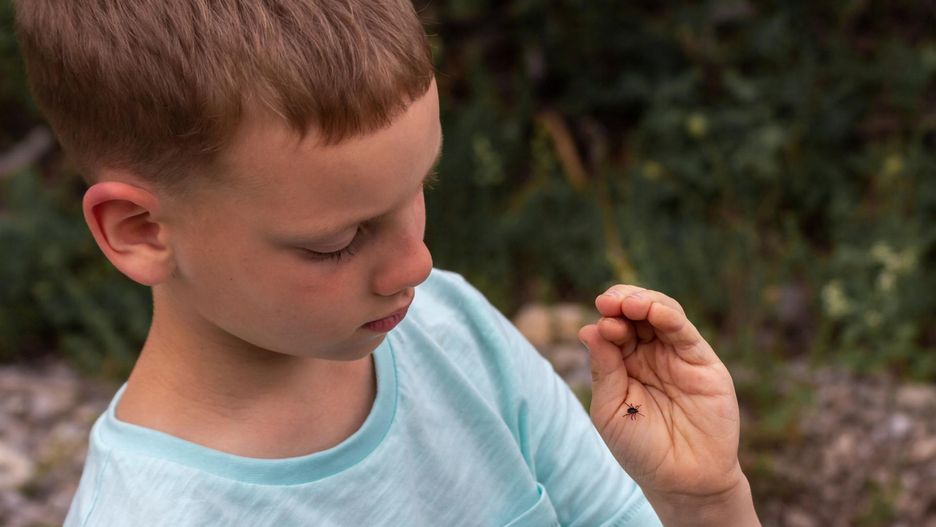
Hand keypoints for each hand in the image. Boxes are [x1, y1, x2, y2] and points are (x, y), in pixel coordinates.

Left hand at [578, 285, 745, 506]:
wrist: (683, 481)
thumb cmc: (641, 449)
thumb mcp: (610, 410)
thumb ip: (604, 370)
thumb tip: (588, 329)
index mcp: (623, 364)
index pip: (614, 328)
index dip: (606, 318)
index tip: (600, 322)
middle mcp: (650, 355)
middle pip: (636, 313)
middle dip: (621, 301)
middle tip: (608, 302)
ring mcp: (676, 356)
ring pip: (662, 313)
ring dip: (644, 301)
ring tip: (628, 303)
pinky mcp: (702, 362)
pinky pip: (685, 332)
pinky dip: (669, 316)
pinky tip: (654, 311)